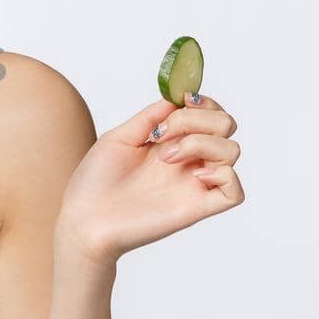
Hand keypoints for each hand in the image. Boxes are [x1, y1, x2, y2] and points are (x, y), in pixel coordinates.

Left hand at [54, 92, 245, 266]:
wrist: (83, 219)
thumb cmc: (95, 181)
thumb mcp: (120, 137)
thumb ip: (150, 117)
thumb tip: (177, 99)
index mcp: (172, 142)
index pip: (209, 113)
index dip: (203, 102)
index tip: (181, 101)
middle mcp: (188, 161)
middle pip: (226, 125)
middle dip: (198, 118)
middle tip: (162, 134)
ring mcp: (194, 184)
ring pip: (232, 151)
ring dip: (200, 142)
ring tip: (165, 157)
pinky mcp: (197, 208)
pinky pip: (235, 192)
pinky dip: (223, 175)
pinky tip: (194, 175)